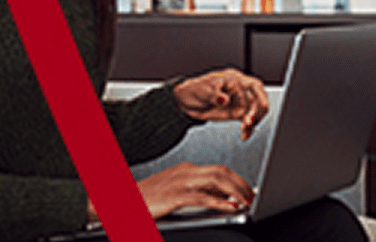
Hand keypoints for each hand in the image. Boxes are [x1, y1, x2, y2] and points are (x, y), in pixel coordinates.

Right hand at [89, 161, 254, 220]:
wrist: (122, 200)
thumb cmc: (149, 199)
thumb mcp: (178, 193)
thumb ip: (200, 194)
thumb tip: (224, 199)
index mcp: (188, 169)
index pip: (220, 170)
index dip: (238, 180)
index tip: (250, 191)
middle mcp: (186, 171)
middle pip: (223, 171)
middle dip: (241, 184)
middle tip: (253, 196)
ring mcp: (181, 181)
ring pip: (217, 179)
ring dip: (236, 190)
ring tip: (247, 201)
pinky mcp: (175, 195)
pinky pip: (203, 196)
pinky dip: (220, 201)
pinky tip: (231, 207)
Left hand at [174, 69, 268, 138]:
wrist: (185, 102)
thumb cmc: (194, 90)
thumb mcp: (202, 91)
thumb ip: (214, 95)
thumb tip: (224, 99)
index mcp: (233, 80)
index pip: (253, 85)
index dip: (261, 94)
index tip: (263, 105)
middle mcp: (239, 91)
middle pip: (256, 100)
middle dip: (256, 111)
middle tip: (249, 120)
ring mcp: (237, 102)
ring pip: (253, 112)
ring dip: (252, 121)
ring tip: (245, 128)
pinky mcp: (235, 113)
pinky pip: (246, 121)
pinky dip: (248, 129)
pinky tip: (244, 135)